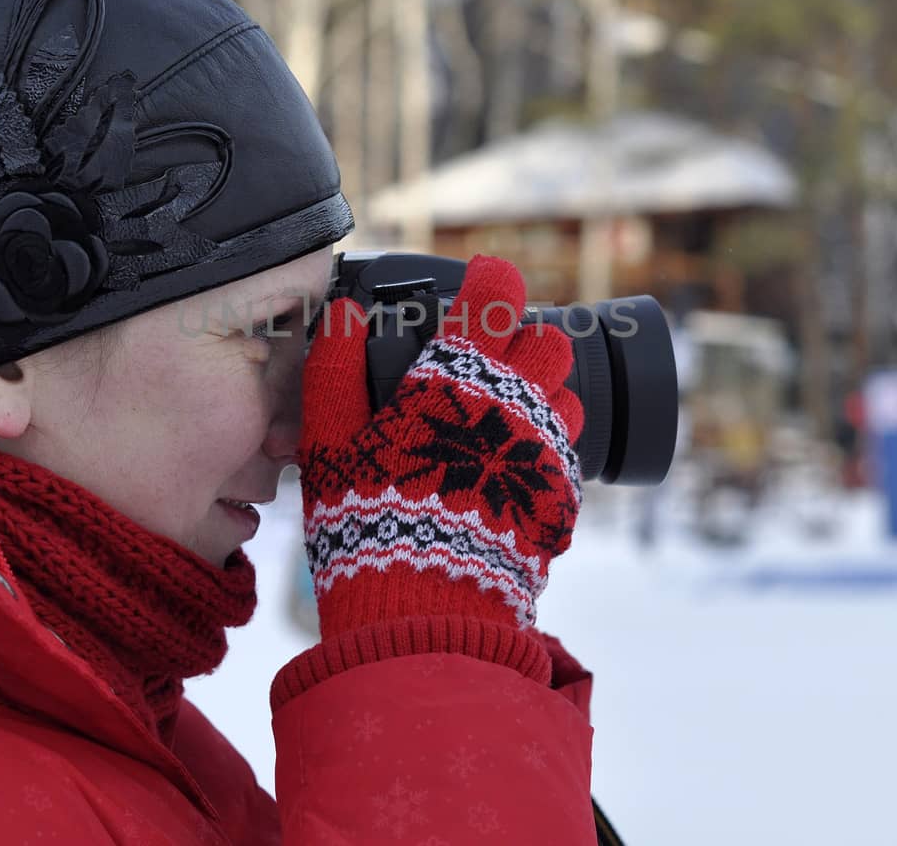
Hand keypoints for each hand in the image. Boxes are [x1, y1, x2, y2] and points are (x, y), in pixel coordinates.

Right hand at [297, 255, 583, 636]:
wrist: (426, 615)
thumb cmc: (370, 524)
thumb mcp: (330, 446)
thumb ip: (333, 371)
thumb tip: (340, 313)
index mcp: (459, 378)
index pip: (497, 294)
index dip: (489, 280)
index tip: (478, 286)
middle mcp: (517, 405)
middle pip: (549, 340)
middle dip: (520, 343)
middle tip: (481, 369)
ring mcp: (547, 452)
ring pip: (567, 395)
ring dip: (538, 397)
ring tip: (492, 427)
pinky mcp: (562, 497)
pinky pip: (566, 453)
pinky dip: (539, 452)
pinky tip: (502, 476)